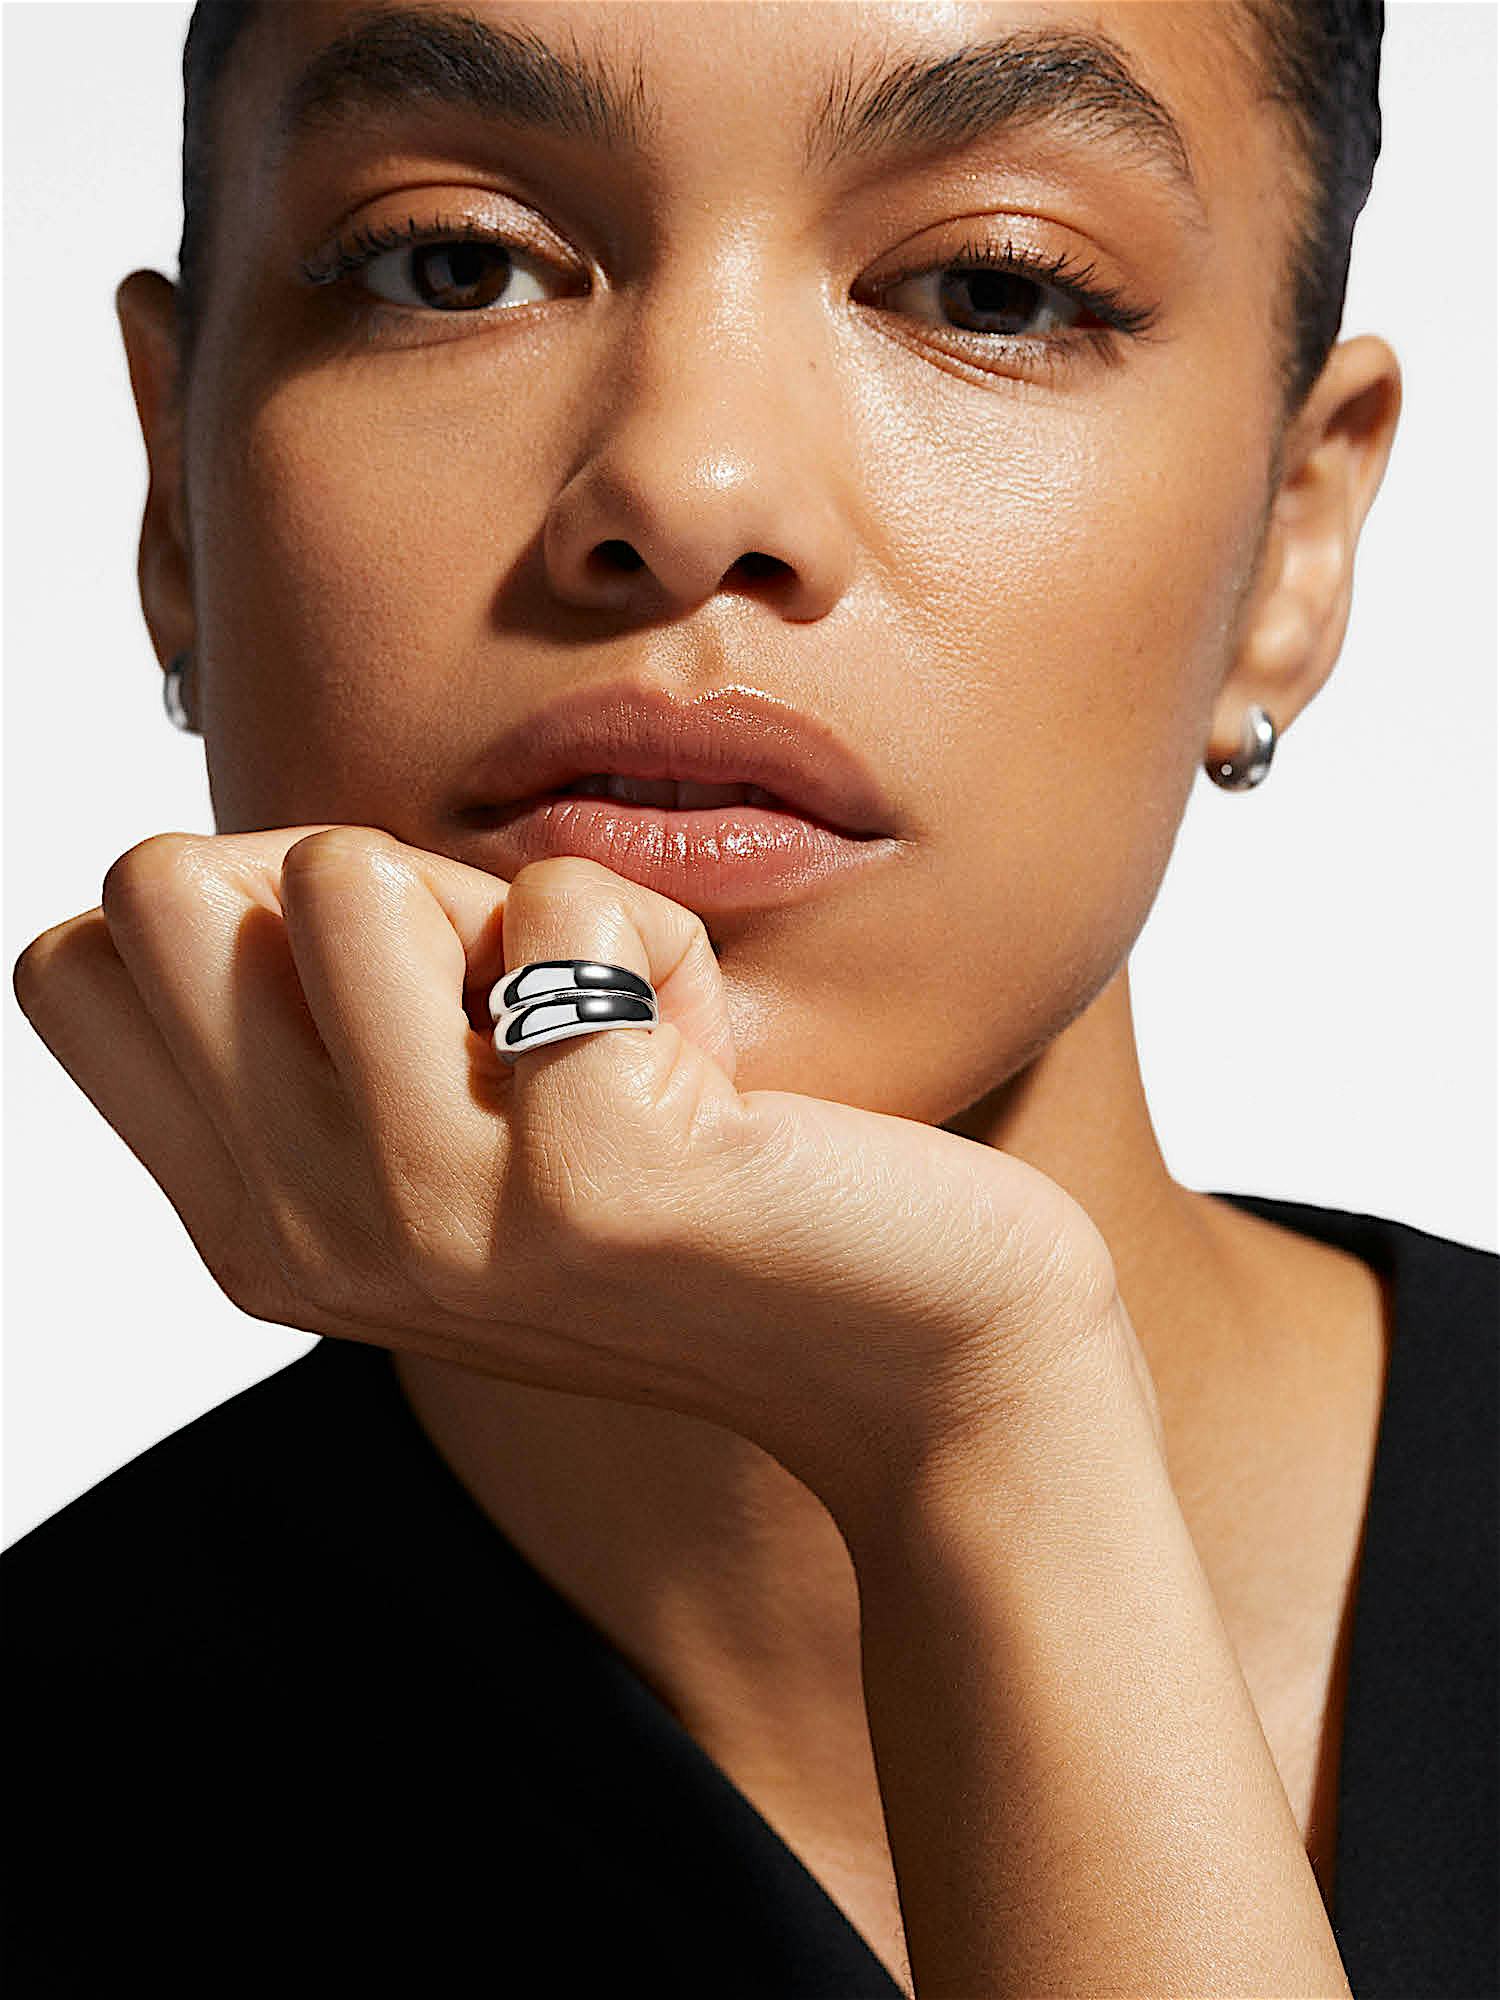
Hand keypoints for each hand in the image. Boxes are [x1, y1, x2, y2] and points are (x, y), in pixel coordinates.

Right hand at [12, 825, 1156, 1532]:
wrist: (903, 1345)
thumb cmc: (684, 1191)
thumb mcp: (454, 1130)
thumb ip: (324, 1024)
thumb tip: (260, 860)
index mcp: (253, 1224)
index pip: (75, 961)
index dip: (239, 904)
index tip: (397, 989)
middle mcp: (310, 1240)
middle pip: (167, 884)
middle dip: (357, 874)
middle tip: (506, 994)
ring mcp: (437, 1222)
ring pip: (335, 870)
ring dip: (507, 903)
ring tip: (608, 1030)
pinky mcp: (589, 1182)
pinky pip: (559, 901)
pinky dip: (652, 934)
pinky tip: (704, 1067)